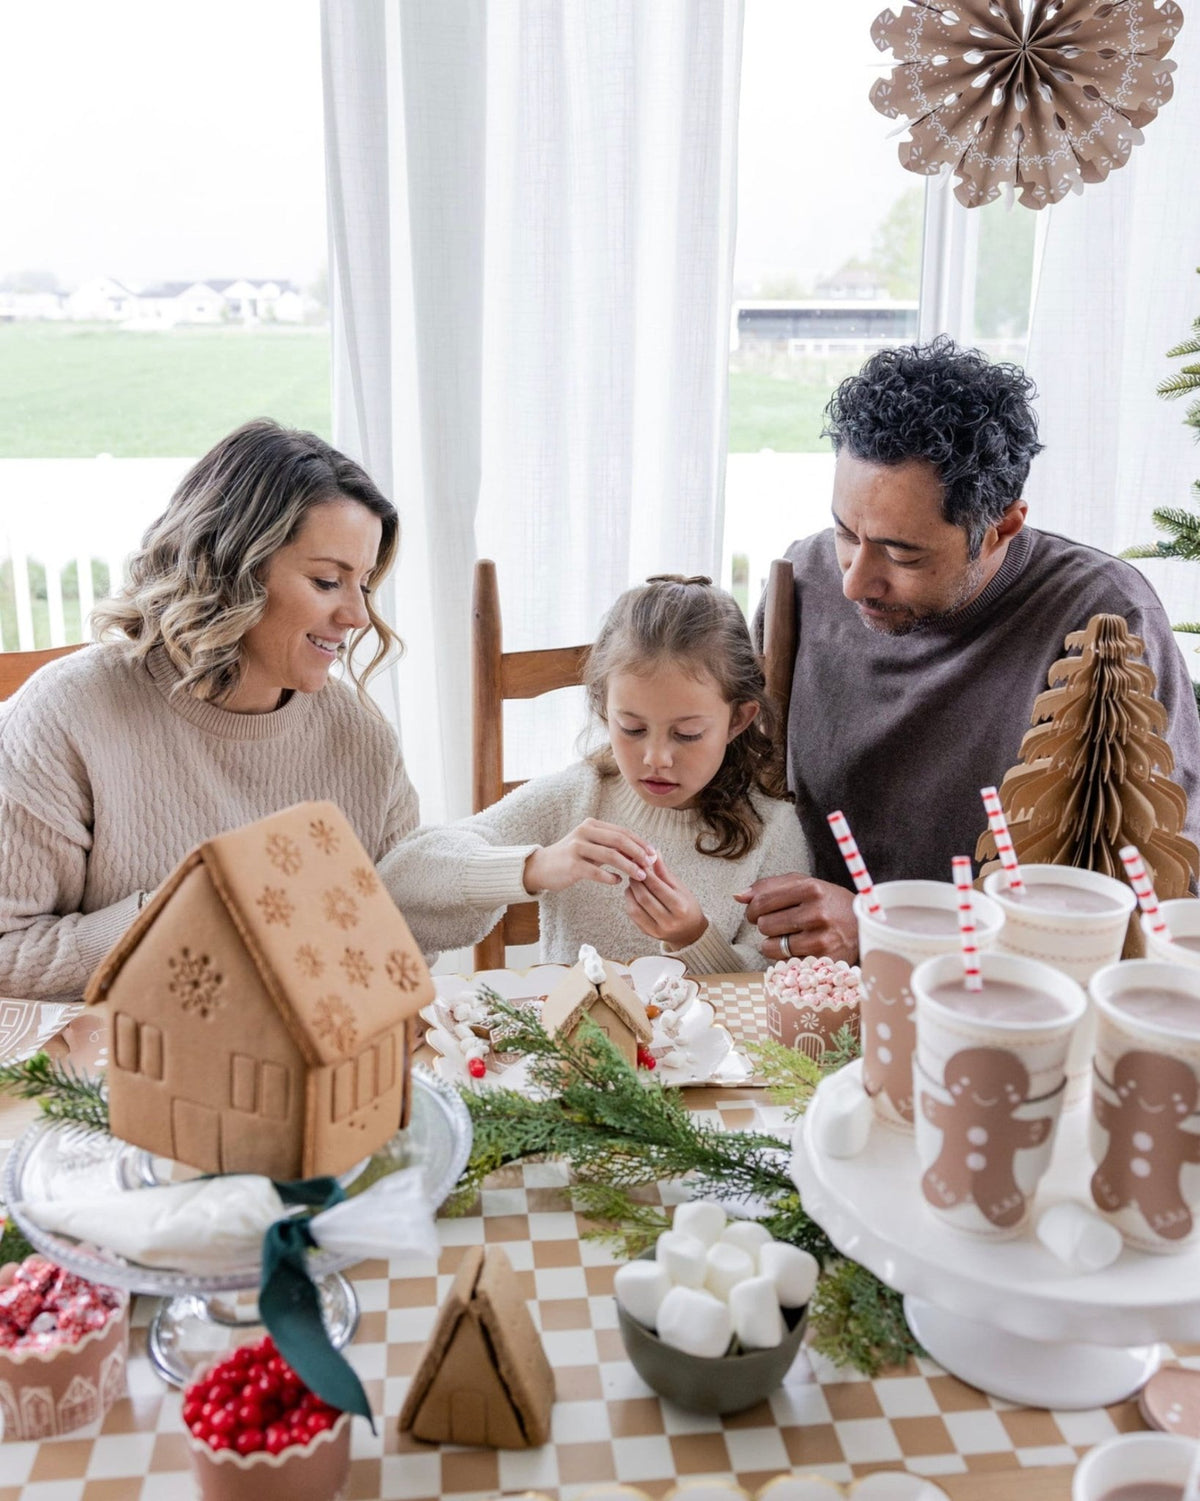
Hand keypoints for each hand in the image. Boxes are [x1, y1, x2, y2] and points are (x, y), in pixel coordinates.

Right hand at [523, 820, 655, 893]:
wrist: (542, 867)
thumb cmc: (573, 857)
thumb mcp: (591, 846)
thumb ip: (611, 846)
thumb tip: (641, 853)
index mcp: (592, 824)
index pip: (622, 831)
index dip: (640, 842)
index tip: (654, 854)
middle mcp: (584, 832)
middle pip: (619, 840)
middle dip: (638, 853)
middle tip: (650, 865)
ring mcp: (577, 847)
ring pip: (610, 855)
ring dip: (629, 867)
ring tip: (640, 876)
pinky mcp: (572, 864)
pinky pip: (596, 872)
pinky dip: (610, 877)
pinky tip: (618, 882)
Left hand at [624, 851, 707, 949]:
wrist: (690, 931)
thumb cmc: (687, 906)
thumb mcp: (680, 887)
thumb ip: (664, 872)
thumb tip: (654, 853)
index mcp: (680, 906)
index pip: (657, 886)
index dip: (645, 873)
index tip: (640, 863)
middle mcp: (669, 920)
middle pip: (644, 897)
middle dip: (635, 882)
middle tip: (633, 871)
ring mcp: (658, 929)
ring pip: (635, 908)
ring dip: (630, 892)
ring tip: (633, 883)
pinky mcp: (648, 933)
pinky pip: (633, 917)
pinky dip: (630, 903)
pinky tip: (633, 895)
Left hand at [734, 874, 857, 963]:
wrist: (864, 926)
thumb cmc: (828, 903)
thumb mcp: (804, 885)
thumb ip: (769, 886)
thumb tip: (738, 896)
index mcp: (811, 888)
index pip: (761, 900)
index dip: (752, 908)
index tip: (756, 911)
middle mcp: (817, 913)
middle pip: (763, 924)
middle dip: (764, 925)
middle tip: (777, 924)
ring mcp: (821, 939)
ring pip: (769, 946)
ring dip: (772, 943)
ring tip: (787, 937)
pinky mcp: (822, 962)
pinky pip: (783, 963)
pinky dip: (784, 958)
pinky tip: (798, 950)